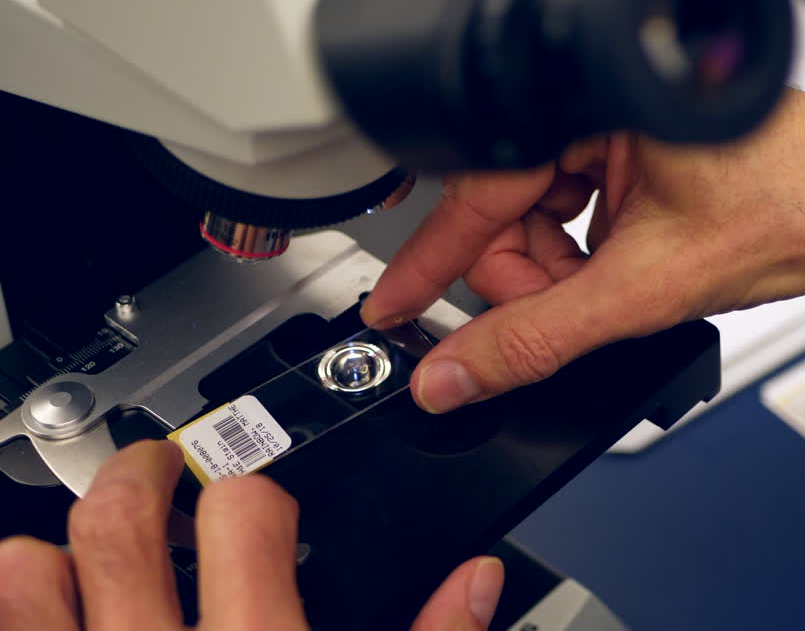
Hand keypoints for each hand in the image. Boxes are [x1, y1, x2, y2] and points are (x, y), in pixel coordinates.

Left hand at [0, 441, 503, 630]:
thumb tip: (476, 580)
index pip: (246, 507)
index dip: (255, 482)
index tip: (255, 494)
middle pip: (124, 513)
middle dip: (146, 471)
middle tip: (164, 472)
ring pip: (30, 571)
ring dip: (56, 547)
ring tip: (93, 547)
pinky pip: (7, 623)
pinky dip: (20, 598)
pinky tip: (55, 608)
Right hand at [362, 89, 804, 412]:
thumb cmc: (804, 207)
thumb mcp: (653, 288)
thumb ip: (542, 338)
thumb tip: (459, 372)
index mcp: (593, 98)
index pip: (477, 190)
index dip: (430, 262)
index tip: (393, 308)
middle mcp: (603, 102)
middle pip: (509, 209)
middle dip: (529, 276)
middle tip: (561, 316)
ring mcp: (626, 129)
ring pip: (547, 216)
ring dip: (569, 270)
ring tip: (624, 288)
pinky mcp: (649, 153)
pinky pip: (587, 211)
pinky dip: (597, 256)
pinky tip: (636, 269)